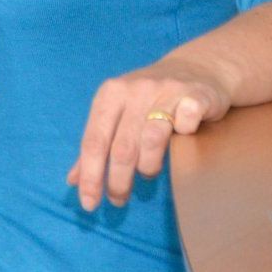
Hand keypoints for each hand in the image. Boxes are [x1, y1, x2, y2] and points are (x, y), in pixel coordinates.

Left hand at [67, 58, 232, 210]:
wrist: (198, 67)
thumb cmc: (150, 99)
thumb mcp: (117, 114)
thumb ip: (97, 145)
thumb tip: (73, 180)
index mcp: (109, 95)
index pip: (93, 141)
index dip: (90, 175)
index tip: (89, 203)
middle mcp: (134, 90)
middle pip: (121, 146)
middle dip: (117, 180)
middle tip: (118, 200)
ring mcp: (166, 91)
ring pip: (151, 139)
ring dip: (148, 166)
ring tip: (148, 175)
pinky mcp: (196, 95)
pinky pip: (187, 121)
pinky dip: (184, 134)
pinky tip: (183, 140)